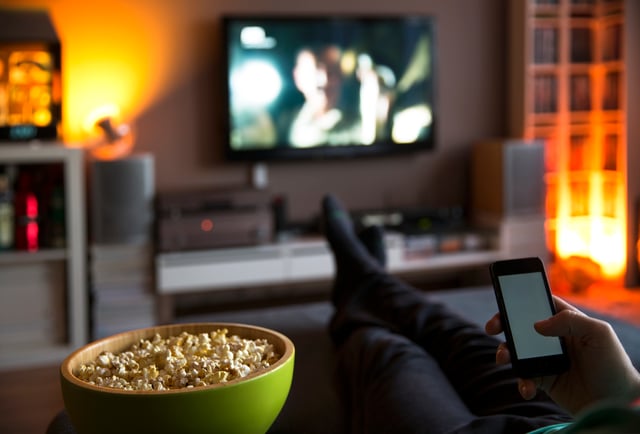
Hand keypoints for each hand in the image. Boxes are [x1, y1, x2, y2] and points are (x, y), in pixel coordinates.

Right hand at [485, 296, 639, 414]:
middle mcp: (553, 338)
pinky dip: (520, 382)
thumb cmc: (614, 364)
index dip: (519, 300)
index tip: (503, 301)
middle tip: (492, 328)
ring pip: (516, 351)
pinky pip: (523, 377)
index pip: (538, 303)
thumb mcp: (599, 333)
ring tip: (504, 360)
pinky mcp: (543, 379)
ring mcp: (546, 359)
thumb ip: (569, 320)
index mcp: (567, 321)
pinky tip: (528, 387)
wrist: (617, 404)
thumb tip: (536, 325)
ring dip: (505, 353)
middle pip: (520, 325)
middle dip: (502, 325)